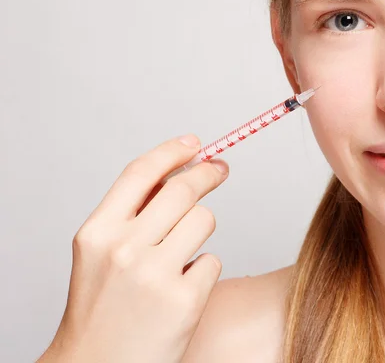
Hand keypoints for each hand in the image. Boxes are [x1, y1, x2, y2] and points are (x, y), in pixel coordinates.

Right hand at [38, 134, 227, 362]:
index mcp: (97, 232)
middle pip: (183, 189)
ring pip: (205, 220)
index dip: (171, 151)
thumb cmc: (102, 309)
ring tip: (182, 254)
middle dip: (208, 173)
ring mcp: (155, 275)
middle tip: (219, 169)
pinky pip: (212, 260)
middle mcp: (124, 248)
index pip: (140, 173)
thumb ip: (132, 215)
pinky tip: (182, 289)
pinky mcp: (185, 300)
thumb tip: (176, 173)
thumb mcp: (99, 254)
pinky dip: (203, 270)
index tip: (194, 143)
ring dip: (201, 230)